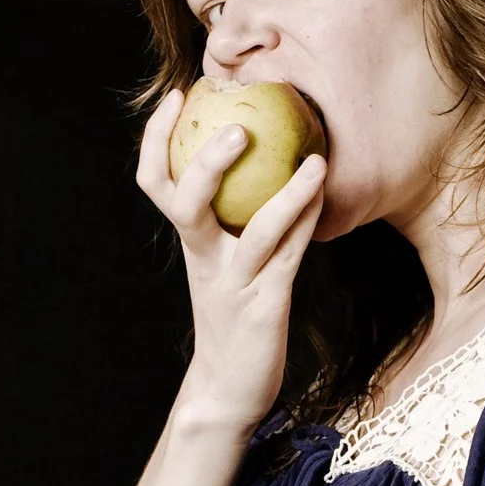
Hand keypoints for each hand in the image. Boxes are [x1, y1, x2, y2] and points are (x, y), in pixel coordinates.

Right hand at [135, 86, 327, 431]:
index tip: (180, 96)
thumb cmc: (233, 317)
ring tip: (314, 159)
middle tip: (237, 128)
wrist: (229, 389)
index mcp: (190, 243)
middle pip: (187, 205)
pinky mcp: (266, 306)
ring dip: (285, 195)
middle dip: (204, 164)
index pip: (158, 184)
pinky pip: (290, 256)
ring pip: (253, 232)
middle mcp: (204, 258)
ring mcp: (235, 283)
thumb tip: (257, 156)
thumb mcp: (224, 264)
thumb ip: (231, 217)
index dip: (158, 139)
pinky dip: (308, 220)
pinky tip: (326, 193)